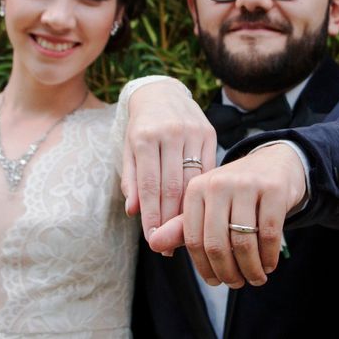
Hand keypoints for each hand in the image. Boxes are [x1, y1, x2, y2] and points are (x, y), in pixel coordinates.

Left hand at [121, 79, 216, 241]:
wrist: (163, 93)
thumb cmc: (141, 126)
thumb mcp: (129, 148)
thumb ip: (131, 178)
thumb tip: (132, 211)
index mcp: (146, 136)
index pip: (149, 185)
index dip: (151, 216)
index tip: (151, 239)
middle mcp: (171, 132)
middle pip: (172, 186)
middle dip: (168, 219)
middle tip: (166, 246)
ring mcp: (193, 132)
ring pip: (192, 181)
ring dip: (186, 211)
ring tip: (180, 235)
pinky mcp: (209, 133)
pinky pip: (208, 170)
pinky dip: (201, 193)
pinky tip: (197, 211)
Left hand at [149, 143, 305, 287]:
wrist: (274, 163)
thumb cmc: (235, 192)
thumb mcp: (207, 206)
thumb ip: (182, 227)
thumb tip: (153, 244)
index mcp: (196, 188)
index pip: (193, 239)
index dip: (204, 268)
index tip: (215, 282)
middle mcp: (218, 183)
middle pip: (217, 244)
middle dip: (228, 273)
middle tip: (236, 284)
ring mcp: (247, 184)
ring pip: (244, 242)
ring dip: (251, 269)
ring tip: (256, 278)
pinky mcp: (273, 189)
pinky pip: (269, 234)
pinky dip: (268, 257)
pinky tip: (269, 264)